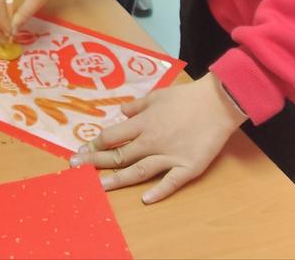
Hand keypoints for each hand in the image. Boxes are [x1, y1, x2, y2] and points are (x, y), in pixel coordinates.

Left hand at [70, 72, 248, 202]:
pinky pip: (171, 181)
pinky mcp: (188, 166)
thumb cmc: (186, 97)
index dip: (96, 143)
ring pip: (139, 171)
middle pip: (119, 155)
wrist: (218, 102)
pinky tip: (145, 199)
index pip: (112, 136)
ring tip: (99, 186)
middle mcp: (152, 140)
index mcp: (143, 123)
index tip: (83, 150)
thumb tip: (120, 112)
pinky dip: (158, 191)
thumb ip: (137, 106)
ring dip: (117, 180)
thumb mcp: (157, 95)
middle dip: (96, 161)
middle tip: (76, 167)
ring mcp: (170, 155)